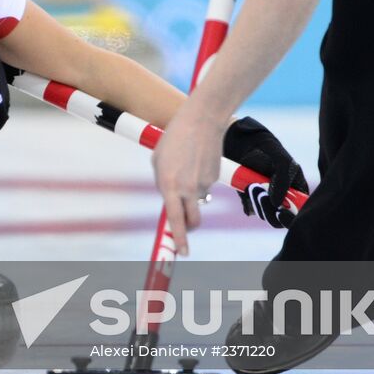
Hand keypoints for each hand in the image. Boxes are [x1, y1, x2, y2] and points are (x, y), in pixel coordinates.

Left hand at [151, 107, 224, 255]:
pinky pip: (204, 187)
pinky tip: (196, 160)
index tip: (182, 252)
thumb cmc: (174, 139)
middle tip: (184, 227)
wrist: (201, 121)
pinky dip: (199, 179)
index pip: (174, 219)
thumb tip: (170, 199)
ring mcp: (203, 184)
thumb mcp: (158, 161)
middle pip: (192, 221)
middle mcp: (188, 188)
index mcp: (169, 185)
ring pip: (198, 201)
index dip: (178, 238)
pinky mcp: (215, 178)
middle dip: (188, 229)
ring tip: (186, 168)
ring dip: (192, 195)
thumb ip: (162, 183)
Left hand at [222, 116, 309, 228]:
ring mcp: (267, 201)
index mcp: (297, 190)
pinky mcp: (251, 200)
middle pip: (282, 219)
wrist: (243, 143)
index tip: (281, 212)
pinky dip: (249, 202)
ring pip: (266, 216)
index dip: (292, 217)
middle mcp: (283, 199)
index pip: (300, 212)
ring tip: (252, 186)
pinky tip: (247, 188)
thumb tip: (277, 204)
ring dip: (259, 204)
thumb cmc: (268, 150)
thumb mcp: (281, 161)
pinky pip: (251, 210)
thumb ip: (283, 181)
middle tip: (261, 194)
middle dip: (271, 211)